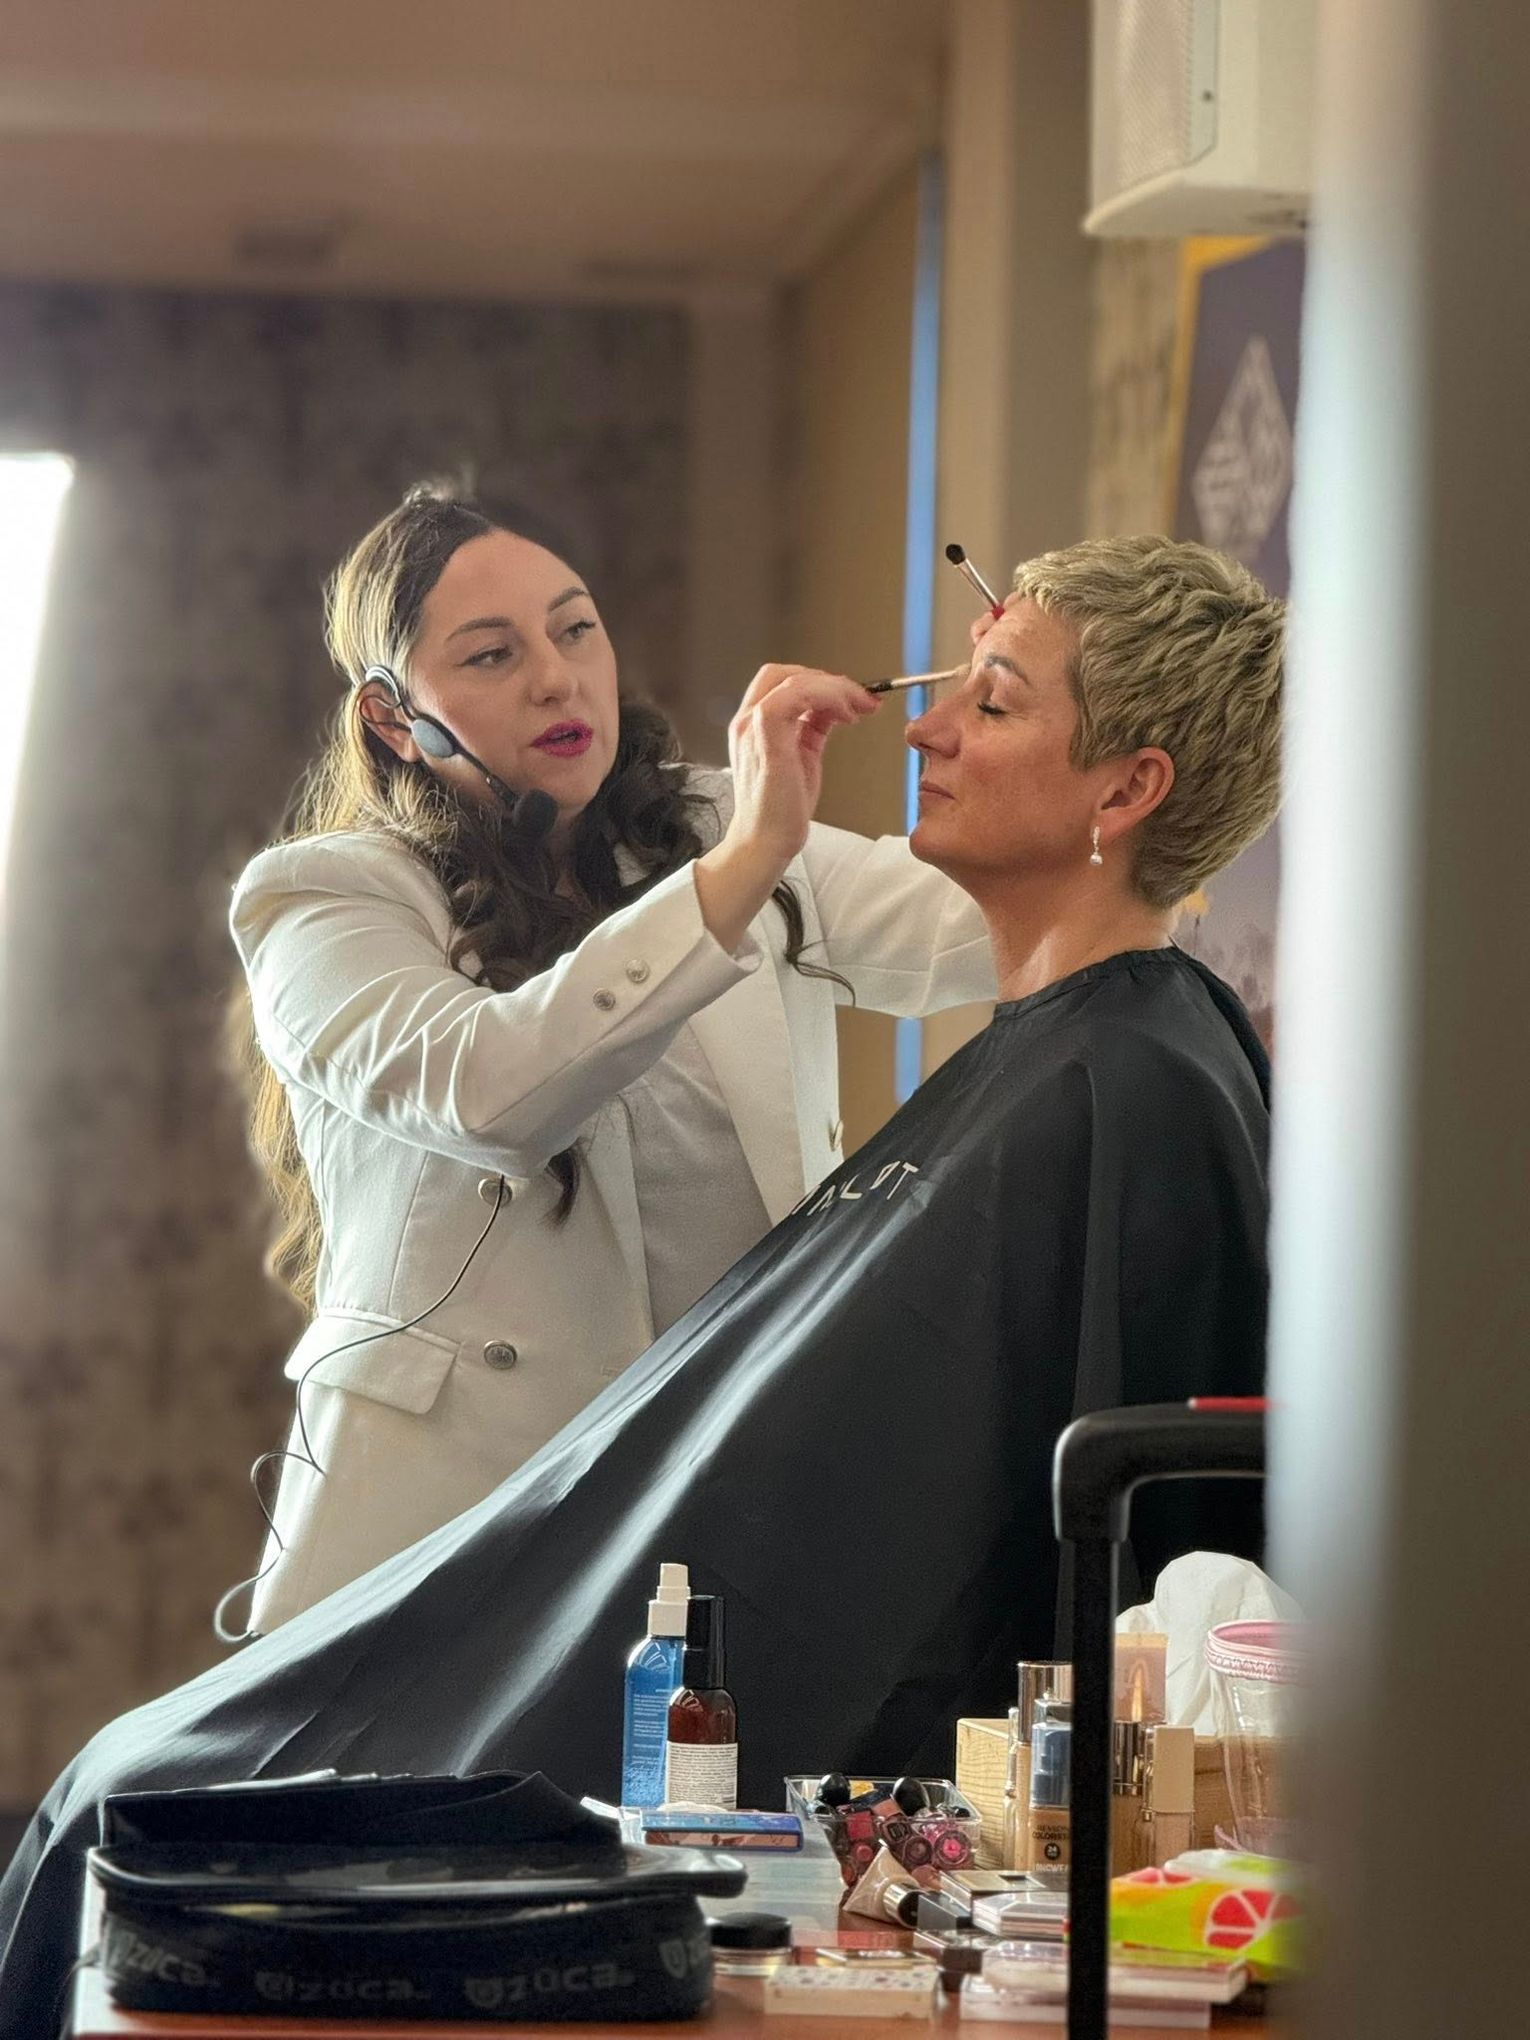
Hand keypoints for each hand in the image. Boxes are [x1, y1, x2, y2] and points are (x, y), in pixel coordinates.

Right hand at [693, 665, 878, 953]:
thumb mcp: (803, 756)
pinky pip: (794, 697)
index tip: (850, 698)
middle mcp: (747, 721)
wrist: (765, 843)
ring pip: (792, 681)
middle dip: (826, 680)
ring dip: (834, 688)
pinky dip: (827, 698)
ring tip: (859, 708)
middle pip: (782, 673)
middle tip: (858, 699)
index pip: (780, 682)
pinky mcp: (766, 738)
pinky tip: (846, 716)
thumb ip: (813, 727)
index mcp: (754, 725)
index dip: (817, 681)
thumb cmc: (782, 809)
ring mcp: (752, 727)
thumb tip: (837, 707)